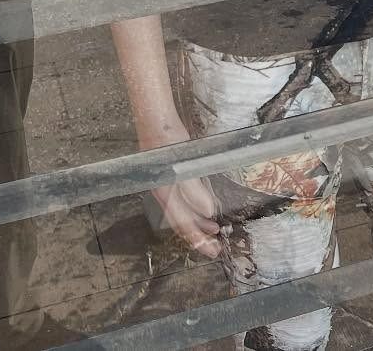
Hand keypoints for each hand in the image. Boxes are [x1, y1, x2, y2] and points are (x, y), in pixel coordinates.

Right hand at [137, 119, 222, 258]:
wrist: (155, 122)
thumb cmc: (168, 141)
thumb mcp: (182, 165)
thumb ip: (193, 190)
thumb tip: (207, 211)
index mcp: (166, 195)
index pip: (183, 225)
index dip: (198, 240)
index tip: (212, 252)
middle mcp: (166, 195)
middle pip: (183, 223)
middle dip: (200, 237)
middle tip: (217, 248)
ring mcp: (168, 187)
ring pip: (185, 213)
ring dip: (200, 224)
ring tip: (215, 232)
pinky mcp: (172, 178)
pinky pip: (185, 201)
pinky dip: (197, 210)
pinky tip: (207, 210)